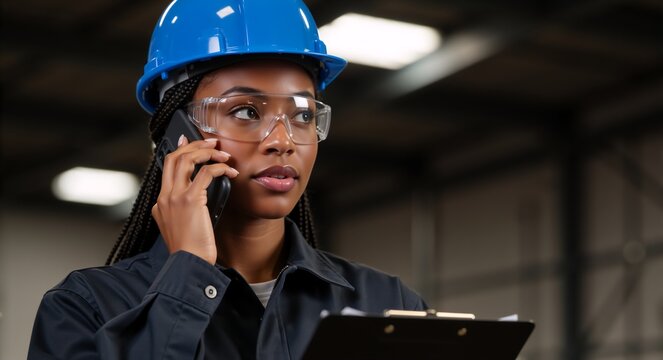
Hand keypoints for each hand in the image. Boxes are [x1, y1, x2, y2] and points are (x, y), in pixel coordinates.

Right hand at [152, 136, 237, 263]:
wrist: (189, 264)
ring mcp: (175, 197)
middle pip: (173, 157)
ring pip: (186, 159)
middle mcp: (164, 196)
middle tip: (211, 142)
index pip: (166, 167)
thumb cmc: (191, 251)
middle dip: (194, 145)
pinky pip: (205, 172)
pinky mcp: (190, 200)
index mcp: (160, 203)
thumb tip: (199, 199)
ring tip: (223, 154)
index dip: (180, 151)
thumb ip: (184, 211)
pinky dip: (219, 167)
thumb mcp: (181, 228)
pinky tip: (230, 172)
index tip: (190, 142)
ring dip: (207, 152)